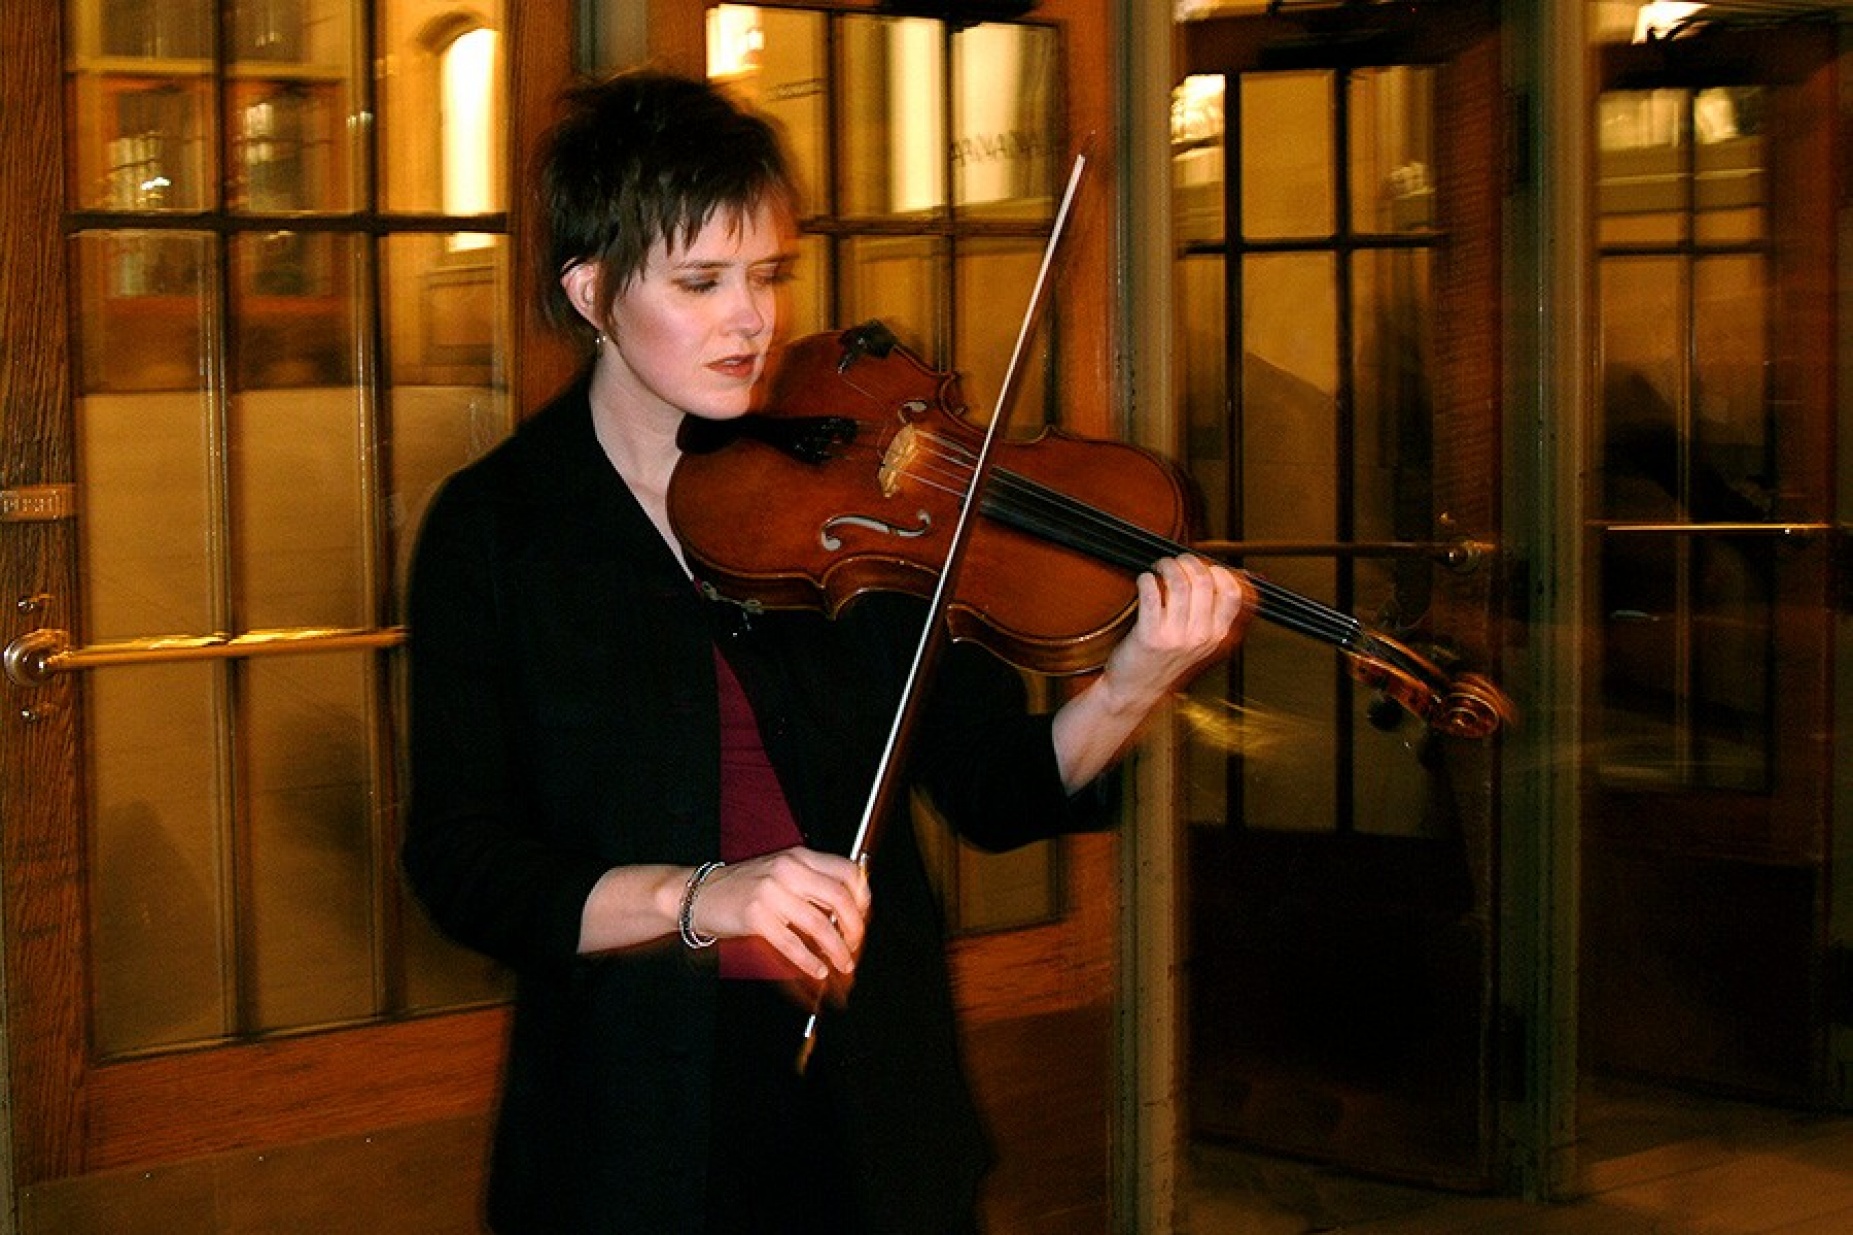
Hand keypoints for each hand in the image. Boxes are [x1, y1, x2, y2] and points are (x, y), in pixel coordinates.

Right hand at [687, 847, 870, 982]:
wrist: (700, 894)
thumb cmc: (744, 886)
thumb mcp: (781, 873)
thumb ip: (812, 884)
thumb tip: (849, 912)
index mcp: (799, 857)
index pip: (846, 871)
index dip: (863, 897)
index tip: (865, 916)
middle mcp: (788, 870)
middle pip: (839, 899)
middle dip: (855, 928)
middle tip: (855, 945)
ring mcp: (772, 893)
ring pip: (820, 925)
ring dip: (837, 949)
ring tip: (843, 963)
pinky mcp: (757, 917)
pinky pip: (793, 944)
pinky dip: (810, 961)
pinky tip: (818, 969)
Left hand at [1099, 554, 1251, 712]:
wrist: (1136, 690)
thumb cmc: (1164, 662)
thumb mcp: (1198, 643)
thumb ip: (1211, 614)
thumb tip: (1225, 577)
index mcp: (1216, 636)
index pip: (1232, 594)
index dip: (1218, 572)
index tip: (1204, 567)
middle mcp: (1199, 636)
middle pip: (1204, 581)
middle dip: (1188, 562)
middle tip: (1176, 562)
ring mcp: (1175, 636)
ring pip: (1178, 583)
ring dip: (1167, 566)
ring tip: (1159, 567)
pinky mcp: (1149, 635)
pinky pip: (1151, 593)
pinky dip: (1146, 579)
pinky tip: (1145, 580)